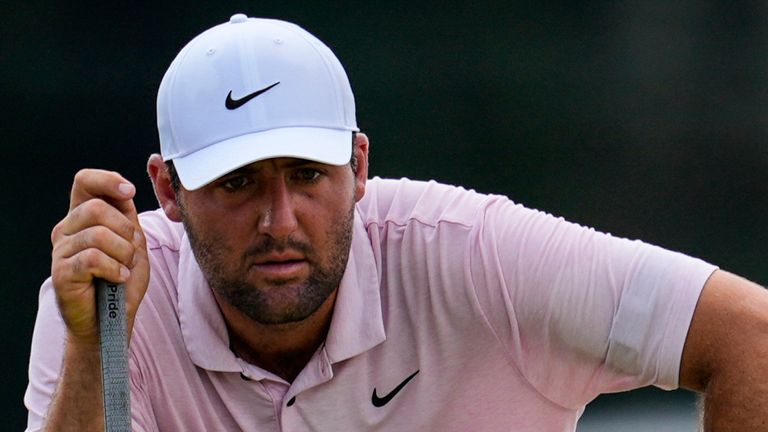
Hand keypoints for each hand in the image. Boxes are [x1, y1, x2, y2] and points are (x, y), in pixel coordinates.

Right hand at [50, 169, 148, 346]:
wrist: (112, 321)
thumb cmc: (122, 281)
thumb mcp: (133, 242)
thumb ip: (128, 216)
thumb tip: (125, 190)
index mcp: (83, 217)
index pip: (84, 181)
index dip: (107, 180)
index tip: (129, 192)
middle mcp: (67, 229)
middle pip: (96, 208)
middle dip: (125, 230)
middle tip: (130, 252)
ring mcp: (61, 251)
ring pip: (98, 234)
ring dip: (123, 254)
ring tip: (123, 269)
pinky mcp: (61, 273)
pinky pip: (93, 258)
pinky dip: (115, 269)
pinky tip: (118, 279)